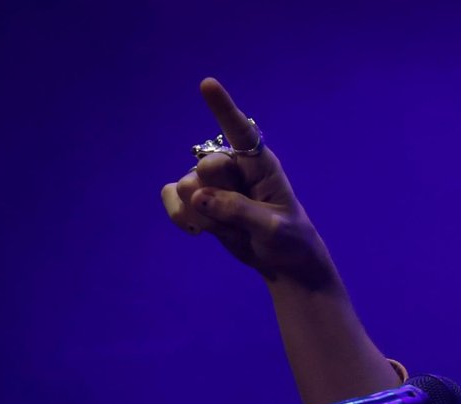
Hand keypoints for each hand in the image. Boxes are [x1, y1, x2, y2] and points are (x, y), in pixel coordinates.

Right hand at [161, 78, 335, 288]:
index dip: (223, 108)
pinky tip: (199, 231)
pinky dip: (181, 216)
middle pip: (207, 167)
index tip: (207, 84)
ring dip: (204, 216)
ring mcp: (212, 183)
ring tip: (231, 229)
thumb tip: (200, 196)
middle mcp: (234, 167)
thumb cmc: (289, 238)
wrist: (282, 262)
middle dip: (217, 194)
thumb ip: (239, 210)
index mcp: (261, 164)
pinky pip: (172, 198)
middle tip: (242, 217)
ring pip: (186, 187)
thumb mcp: (273, 228)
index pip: (241, 131)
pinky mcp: (197, 200)